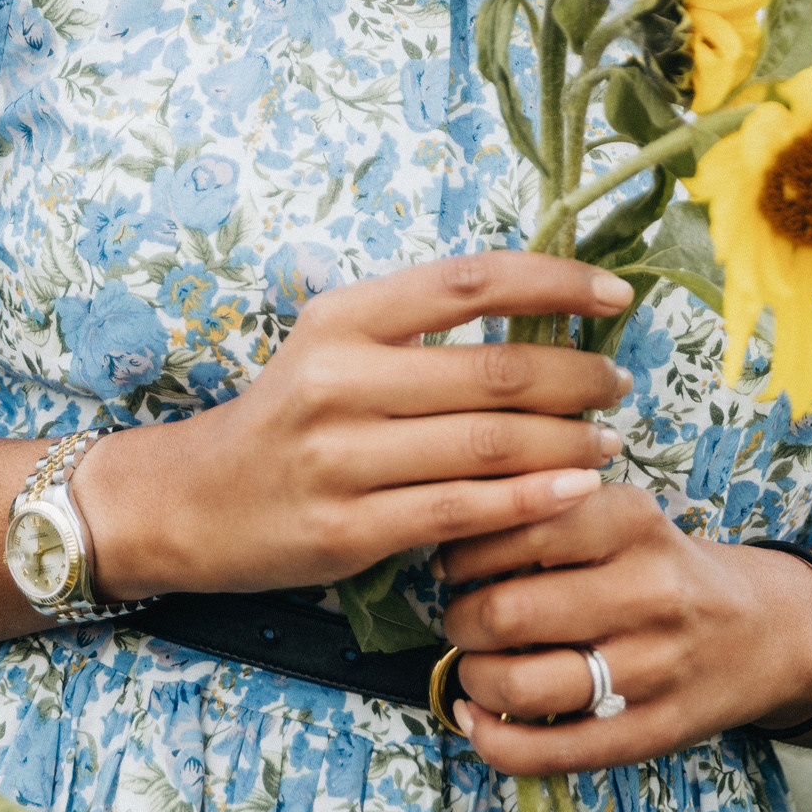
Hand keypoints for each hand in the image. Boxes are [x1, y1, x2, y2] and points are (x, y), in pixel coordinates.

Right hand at [76, 252, 633, 602]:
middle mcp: (340, 378)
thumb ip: (419, 329)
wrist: (192, 500)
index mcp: (343, 317)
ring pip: (487, 445)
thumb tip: (539, 314)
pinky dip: (530, 501)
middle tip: (619, 382)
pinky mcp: (349, 530)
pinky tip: (575, 491)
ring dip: (567, 442)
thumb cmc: (288, 414)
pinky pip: (461, 513)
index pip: (470, 281)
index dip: (555, 282)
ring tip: (608, 440)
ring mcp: (342, 458)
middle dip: (577, 376)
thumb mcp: (335, 345)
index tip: (615, 295)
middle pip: (493, 370)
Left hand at [434, 485, 811, 771]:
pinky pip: (552, 751)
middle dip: (460, 618)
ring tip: (473, 665)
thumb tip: (451, 527)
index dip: (466, 548)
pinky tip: (476, 719)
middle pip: (510, 611)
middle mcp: (647, 592)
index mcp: (634, 522)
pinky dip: (495, 741)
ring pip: (524, 684)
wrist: (765, 633)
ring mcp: (651, 669)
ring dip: (473, 677)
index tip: (452, 561)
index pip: (522, 525)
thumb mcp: (627, 514)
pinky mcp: (652, 733)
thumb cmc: (667, 568)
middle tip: (460, 617)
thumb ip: (553, 511)